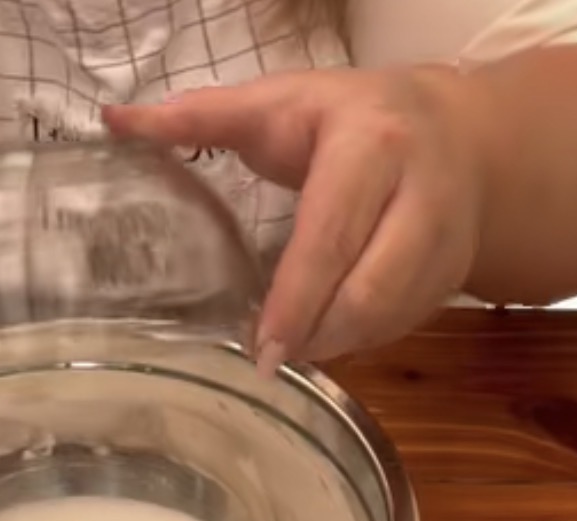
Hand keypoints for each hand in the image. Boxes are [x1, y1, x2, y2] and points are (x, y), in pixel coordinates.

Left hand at [103, 68, 485, 365]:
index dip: (295, 297)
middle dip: (315, 334)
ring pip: (390, 317)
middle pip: (370, 289)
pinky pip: (402, 326)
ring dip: (335, 344)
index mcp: (371, 144)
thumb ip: (201, 116)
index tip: (258, 344)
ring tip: (287, 351)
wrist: (461, 132)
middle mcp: (421, 193)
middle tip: (265, 360)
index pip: (332, 235)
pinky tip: (323, 340)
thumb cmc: (350, 117)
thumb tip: (115, 121)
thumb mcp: (280, 103)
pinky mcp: (452, 276)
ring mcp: (446, 241)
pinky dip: (359, 342)